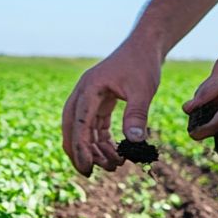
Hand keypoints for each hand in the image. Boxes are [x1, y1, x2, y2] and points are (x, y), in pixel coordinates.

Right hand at [61, 37, 162, 176]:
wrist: (146, 44)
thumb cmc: (143, 63)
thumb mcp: (143, 89)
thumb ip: (136, 115)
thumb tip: (134, 142)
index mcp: (89, 89)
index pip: (79, 123)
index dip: (81, 148)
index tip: (88, 168)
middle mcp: (84, 94)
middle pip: (71, 129)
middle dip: (79, 152)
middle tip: (90, 173)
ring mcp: (90, 98)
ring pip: (83, 130)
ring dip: (94, 150)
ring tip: (114, 166)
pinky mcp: (99, 102)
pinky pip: (95, 127)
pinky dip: (102, 142)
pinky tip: (116, 154)